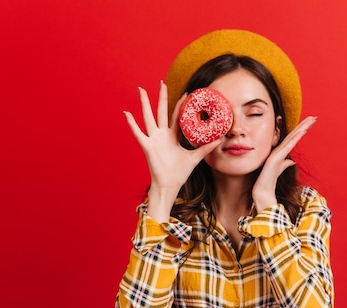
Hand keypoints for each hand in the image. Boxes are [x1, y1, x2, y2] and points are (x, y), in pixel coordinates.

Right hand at [124, 82, 222, 220]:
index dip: (181, 105)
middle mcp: (162, 135)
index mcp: (172, 137)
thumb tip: (220, 140)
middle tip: (161, 82)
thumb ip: (206, 148)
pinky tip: (126, 113)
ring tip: (141, 90)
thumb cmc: (179, 173)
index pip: (176, 116)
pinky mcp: (147, 146)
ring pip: (149, 117)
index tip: (187, 93)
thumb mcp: (194, 158)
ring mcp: (153, 139)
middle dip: (161, 97)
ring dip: (145, 104)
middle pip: (161, 111)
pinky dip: (132, 124)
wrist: (169, 185)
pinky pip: (138, 133)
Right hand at [252, 116, 316, 210]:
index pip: (293, 138)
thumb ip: (285, 164)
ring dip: (302, 128)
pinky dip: (295, 139)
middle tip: (314, 117)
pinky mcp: (275, 158)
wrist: (262, 191)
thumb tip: (291, 161)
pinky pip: (288, 146)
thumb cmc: (269, 181)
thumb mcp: (280, 170)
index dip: (302, 130)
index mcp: (280, 152)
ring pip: (292, 137)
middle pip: (294, 135)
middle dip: (304, 125)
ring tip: (311, 120)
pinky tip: (303, 132)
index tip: (310, 123)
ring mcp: (277, 153)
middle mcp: (279, 150)